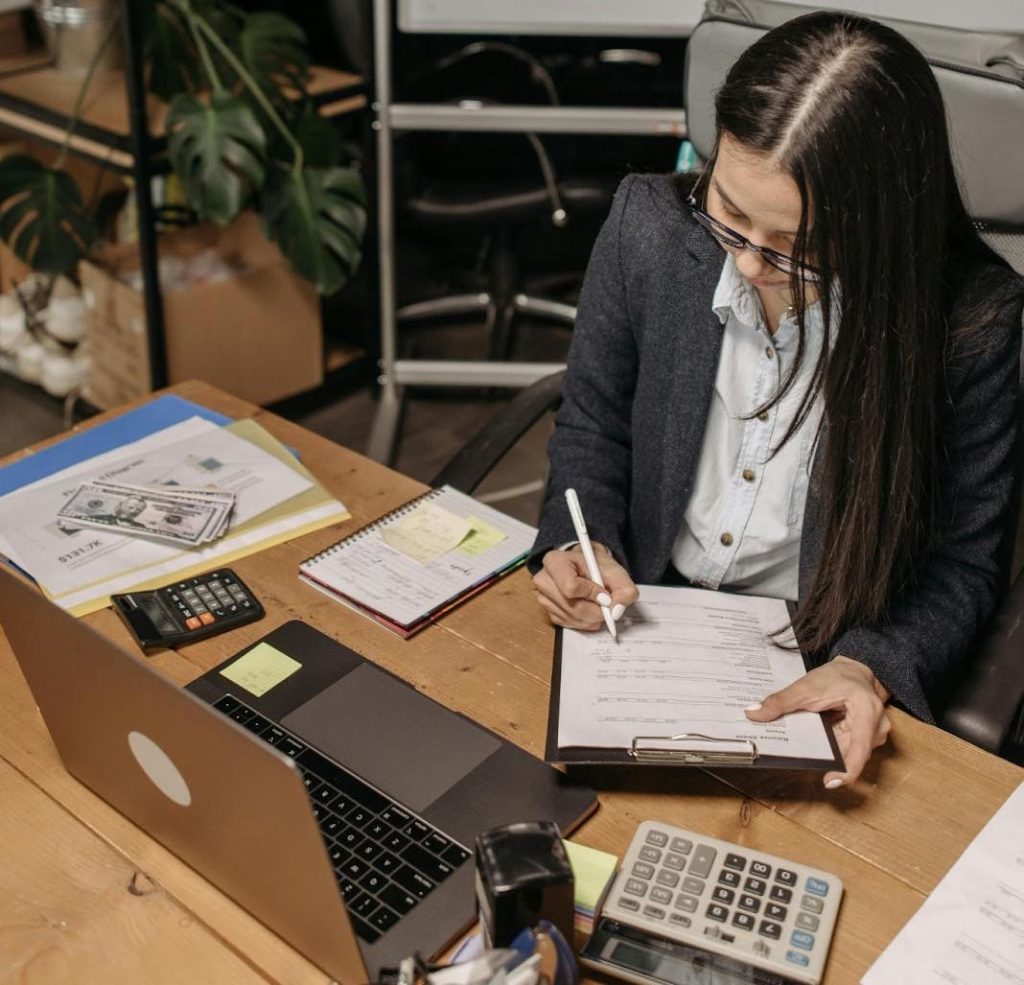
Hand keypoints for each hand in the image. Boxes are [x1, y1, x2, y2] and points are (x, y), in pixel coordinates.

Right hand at [533, 543, 638, 629]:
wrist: (586, 567)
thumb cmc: (596, 566)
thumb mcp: (616, 571)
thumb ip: (624, 589)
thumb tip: (616, 611)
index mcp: (554, 562)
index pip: (571, 587)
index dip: (592, 594)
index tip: (605, 594)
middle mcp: (544, 580)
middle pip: (572, 607)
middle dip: (596, 610)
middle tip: (607, 604)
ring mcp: (544, 597)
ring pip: (572, 618)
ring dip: (592, 618)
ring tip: (599, 605)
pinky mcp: (548, 612)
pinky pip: (569, 624)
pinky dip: (585, 622)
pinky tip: (590, 609)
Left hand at [744, 656, 890, 788]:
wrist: (856, 670)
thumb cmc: (837, 676)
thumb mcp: (807, 686)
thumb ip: (781, 701)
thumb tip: (753, 713)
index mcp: (867, 711)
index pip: (859, 749)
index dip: (846, 770)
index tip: (829, 782)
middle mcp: (876, 727)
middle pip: (850, 753)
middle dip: (827, 758)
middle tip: (801, 761)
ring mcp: (873, 735)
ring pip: (846, 752)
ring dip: (827, 751)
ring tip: (803, 749)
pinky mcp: (865, 738)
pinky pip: (846, 748)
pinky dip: (830, 746)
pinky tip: (814, 742)